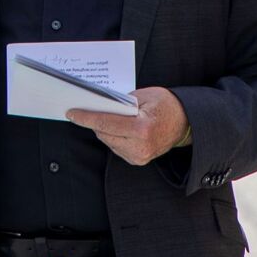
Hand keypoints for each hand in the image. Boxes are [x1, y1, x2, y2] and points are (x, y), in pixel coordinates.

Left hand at [67, 87, 189, 166]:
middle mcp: (140, 147)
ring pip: (108, 141)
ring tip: (104, 115)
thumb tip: (99, 105)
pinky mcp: (138, 160)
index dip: (86, 117)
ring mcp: (139, 156)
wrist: (185, 123)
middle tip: (86, 108)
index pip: (105, 124)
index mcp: (141, 129)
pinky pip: (116, 147)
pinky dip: (112, 136)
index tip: (71, 113)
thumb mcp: (144, 95)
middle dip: (94, 121)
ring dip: (103, 129)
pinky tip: (115, 127)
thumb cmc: (166, 105)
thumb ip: (121, 102)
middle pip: (104, 134)